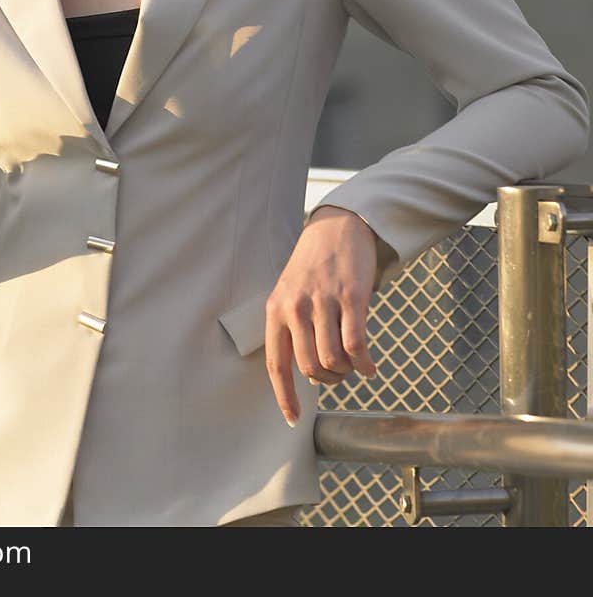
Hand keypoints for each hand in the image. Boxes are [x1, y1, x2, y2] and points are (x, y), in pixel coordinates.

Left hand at [264, 206, 377, 426]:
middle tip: (337, 374)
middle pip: (310, 367)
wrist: (338, 226)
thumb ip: (292, 328)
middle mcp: (296, 306)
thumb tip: (308, 374)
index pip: (276, 363)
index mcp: (276, 309)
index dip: (284, 395)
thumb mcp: (290, 292)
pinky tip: (369, 366)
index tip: (292, 419)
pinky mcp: (351, 297)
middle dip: (327, 380)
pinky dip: (364, 364)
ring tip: (352, 366)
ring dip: (346, 372)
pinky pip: (356, 344)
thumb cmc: (313, 265)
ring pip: (333, 359)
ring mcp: (323, 301)